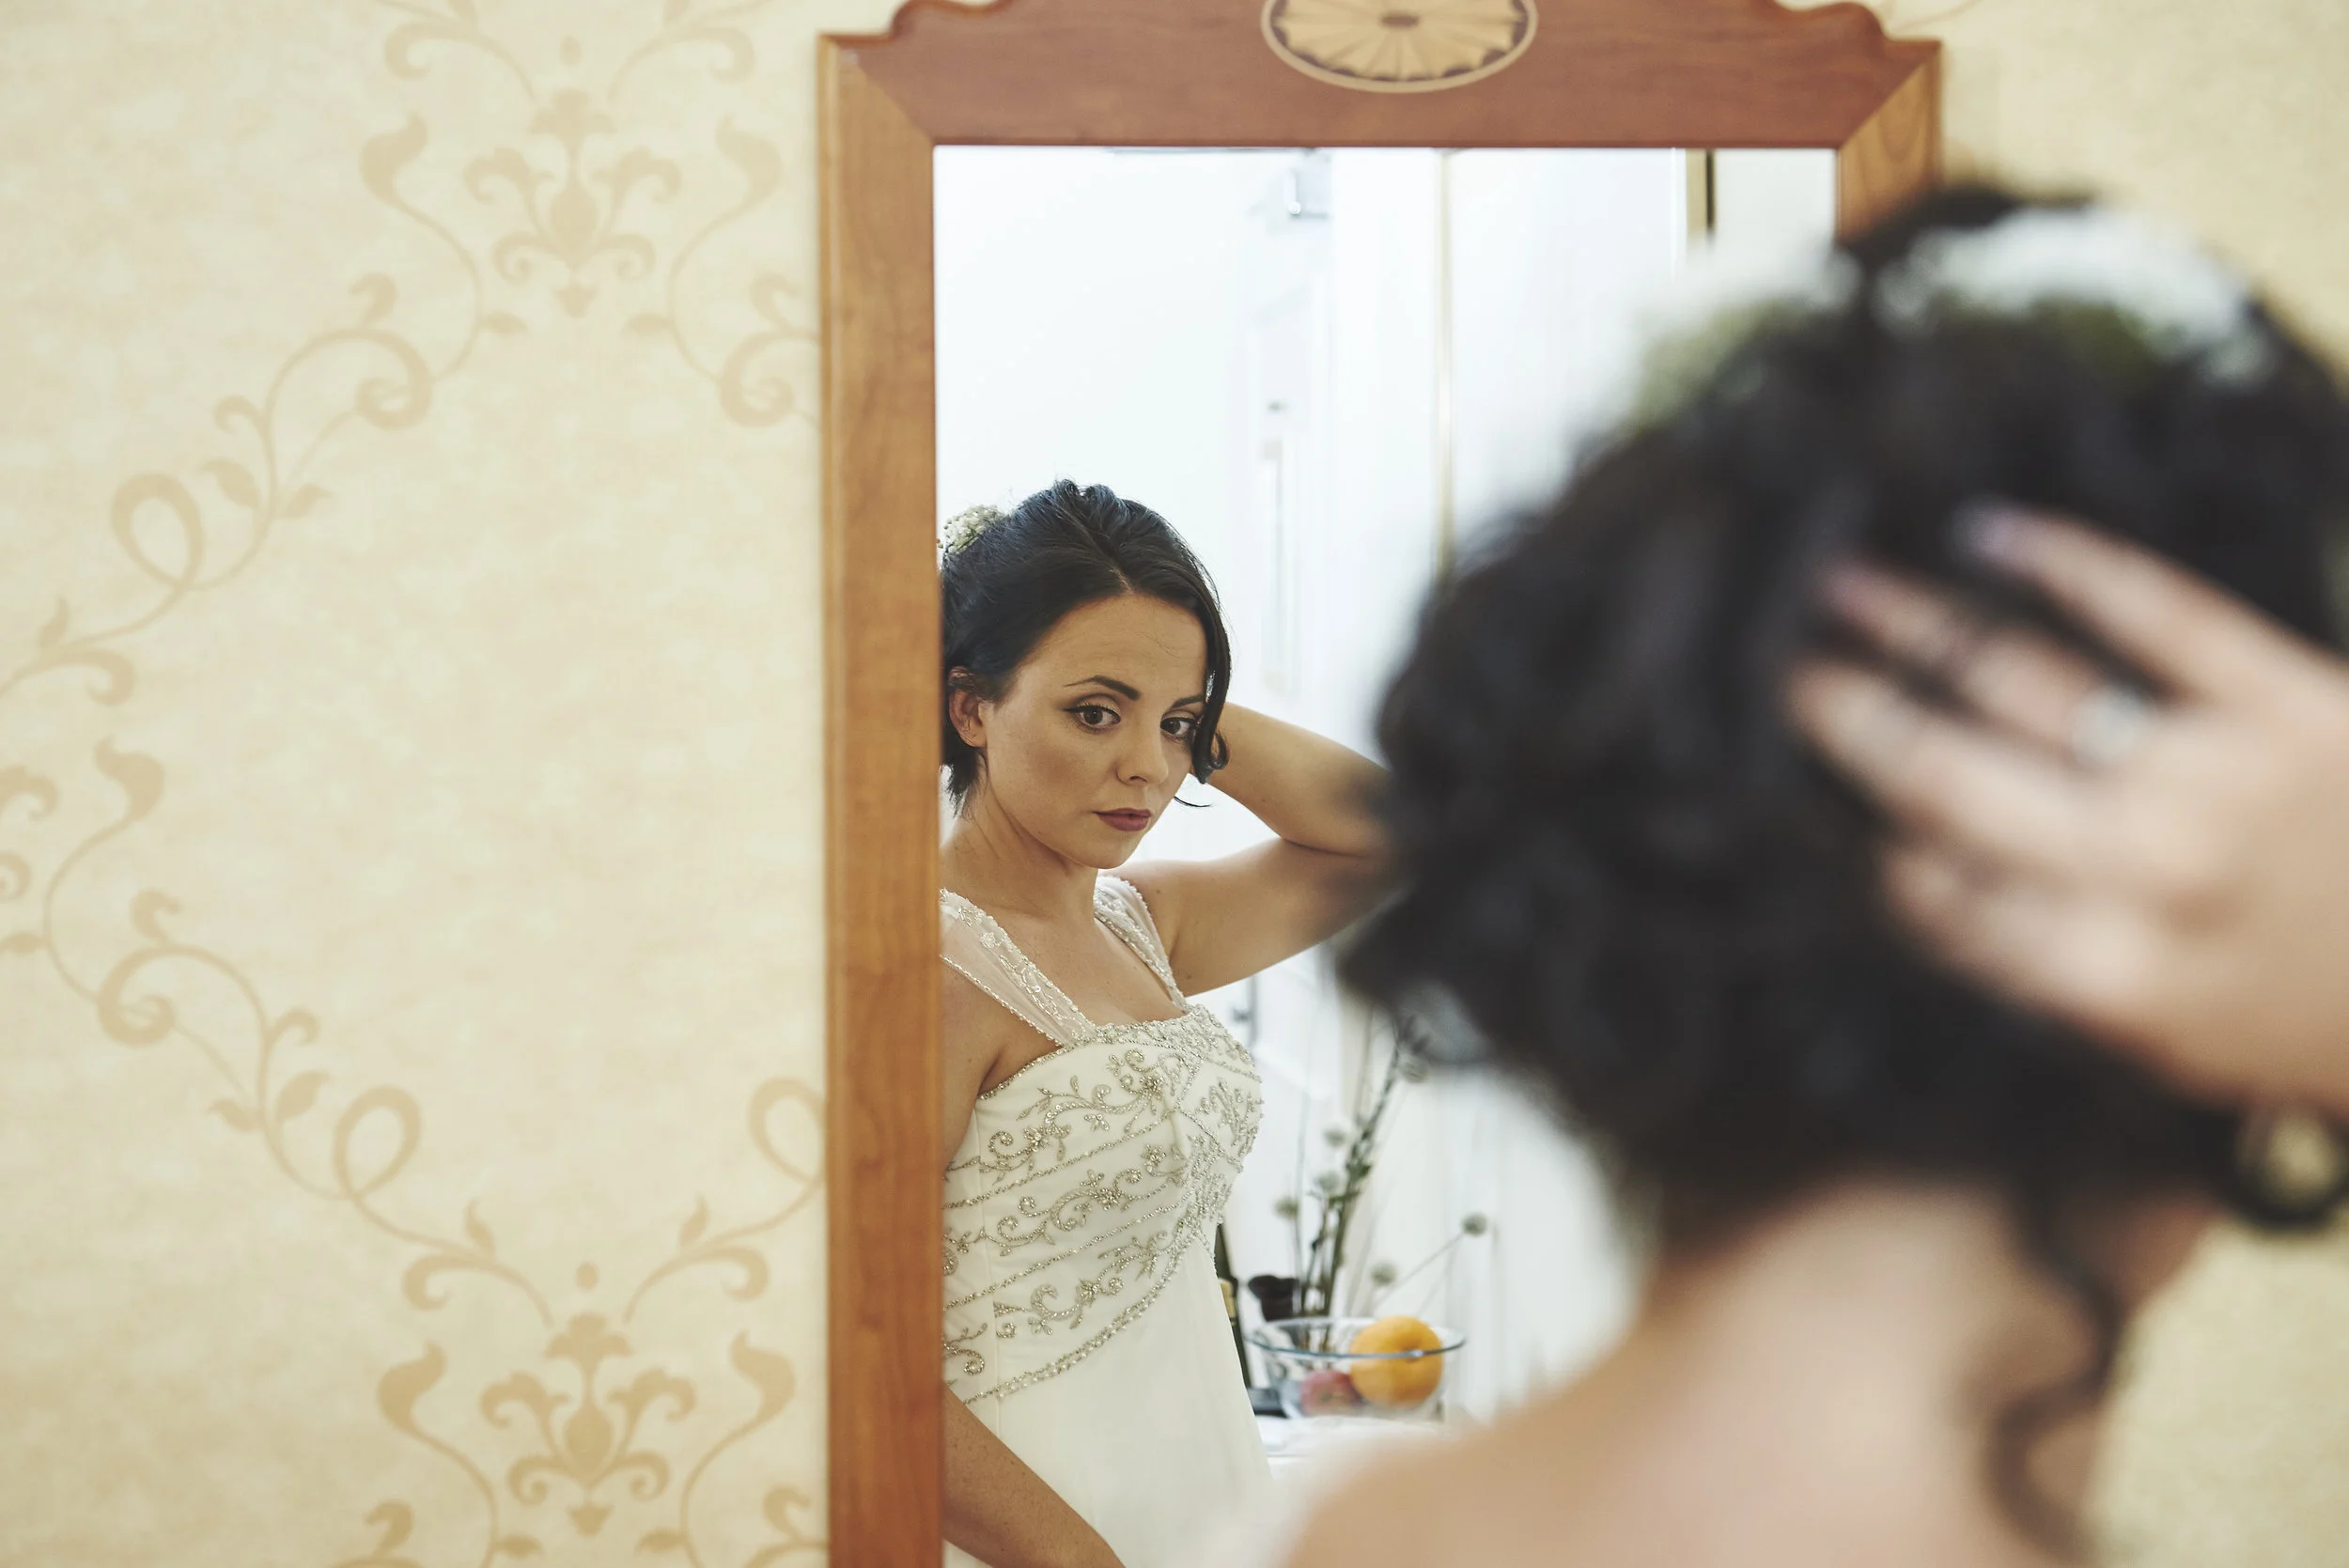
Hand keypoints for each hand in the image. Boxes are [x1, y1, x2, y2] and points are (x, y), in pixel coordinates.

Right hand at [1786, 507, 2348, 1116]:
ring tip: (1841, 587)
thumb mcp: (2172, 1049)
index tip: (1802, 797)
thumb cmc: (2323, 1023)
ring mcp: (2216, 777)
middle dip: (1849, 720)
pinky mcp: (2290, 700)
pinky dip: (2065, 565)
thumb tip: (1921, 888)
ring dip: (1917, 628)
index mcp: (2110, 976)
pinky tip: (1991, 532)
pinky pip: (2154, 614)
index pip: (1935, 896)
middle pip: (1950, 780)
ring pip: (2023, 688)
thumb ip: (2047, 974)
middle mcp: (2146, 873)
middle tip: (1780, 671)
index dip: (1858, 840)